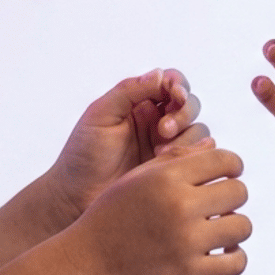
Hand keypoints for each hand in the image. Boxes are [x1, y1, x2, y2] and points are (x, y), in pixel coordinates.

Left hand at [45, 68, 208, 223]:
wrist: (76, 200)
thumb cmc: (82, 156)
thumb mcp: (100, 115)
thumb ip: (128, 91)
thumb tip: (160, 74)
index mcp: (138, 103)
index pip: (171, 83)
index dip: (178, 86)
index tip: (174, 96)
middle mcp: (156, 122)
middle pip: (190, 105)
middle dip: (183, 113)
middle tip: (163, 130)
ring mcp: (167, 147)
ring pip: (198, 130)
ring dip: (186, 137)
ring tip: (160, 154)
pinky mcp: (173, 170)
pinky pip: (198, 156)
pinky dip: (194, 155)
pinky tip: (171, 163)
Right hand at [63, 138, 249, 274]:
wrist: (87, 265)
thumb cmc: (111, 217)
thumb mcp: (136, 179)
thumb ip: (175, 160)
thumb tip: (214, 145)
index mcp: (166, 178)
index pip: (226, 160)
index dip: (231, 166)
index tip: (224, 177)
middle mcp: (180, 205)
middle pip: (239, 191)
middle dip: (231, 197)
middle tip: (217, 207)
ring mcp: (187, 242)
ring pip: (243, 226)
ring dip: (234, 227)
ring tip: (219, 231)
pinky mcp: (190, 274)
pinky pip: (237, 263)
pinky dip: (234, 258)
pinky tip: (220, 253)